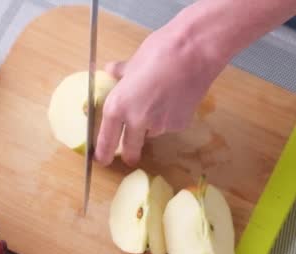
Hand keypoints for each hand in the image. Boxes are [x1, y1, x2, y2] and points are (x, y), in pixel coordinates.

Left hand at [95, 23, 228, 166]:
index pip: (106, 139)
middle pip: (130, 149)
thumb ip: (122, 74)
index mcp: (117, 106)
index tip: (101, 159)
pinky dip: (171, 116)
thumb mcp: (133, 63)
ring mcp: (160, 125)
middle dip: (129, 155)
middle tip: (129, 156)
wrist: (194, 52)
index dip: (103, 152)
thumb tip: (112, 70)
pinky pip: (170, 124)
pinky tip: (177, 97)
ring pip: (152, 132)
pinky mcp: (180, 124)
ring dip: (152, 125)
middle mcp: (136, 121)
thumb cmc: (160, 51)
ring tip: (161, 100)